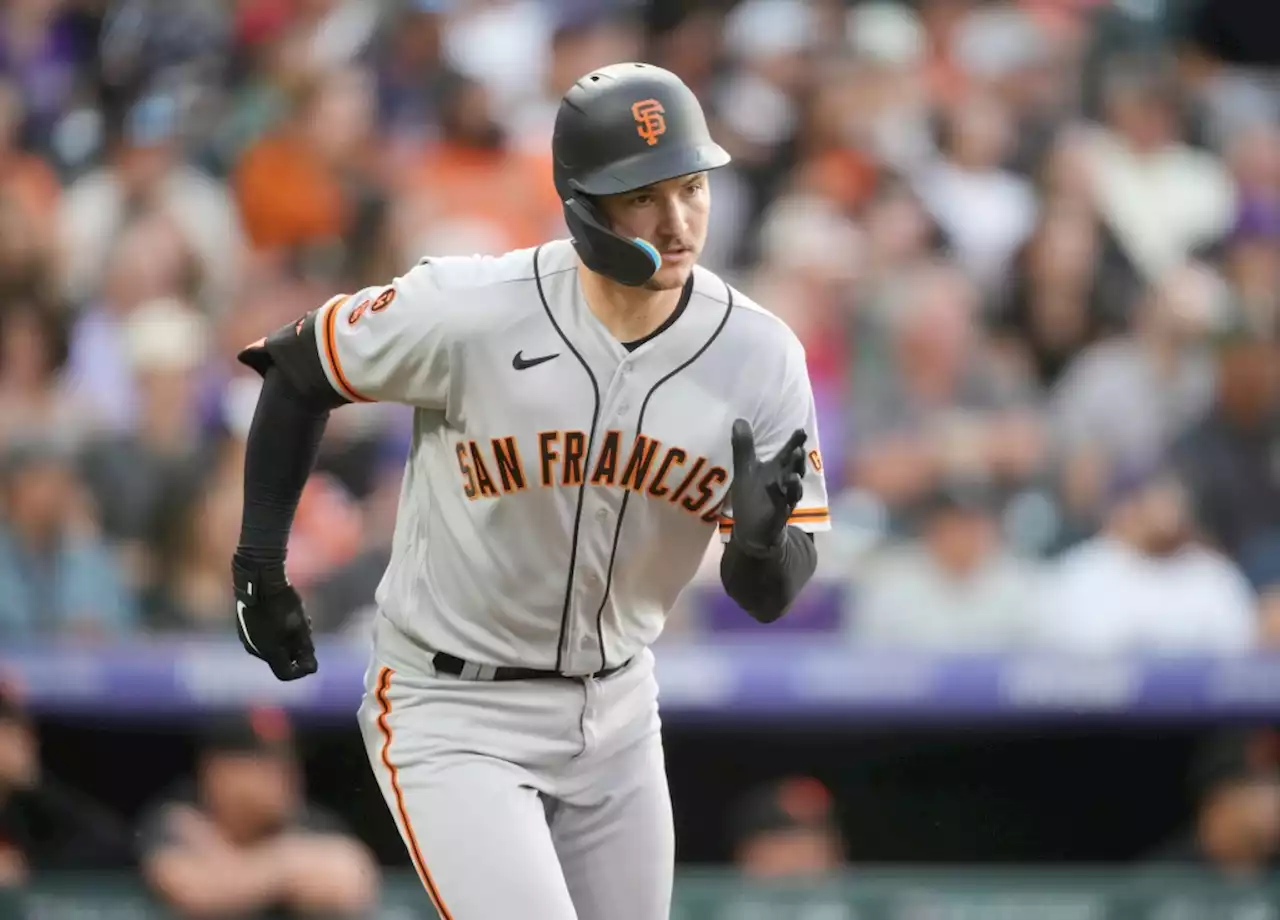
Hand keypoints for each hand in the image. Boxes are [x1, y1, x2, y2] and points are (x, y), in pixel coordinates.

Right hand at [232, 554, 316, 680]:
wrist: (258, 578)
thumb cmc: (282, 602)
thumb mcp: (300, 625)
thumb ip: (306, 648)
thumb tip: (312, 669)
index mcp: (267, 652)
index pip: (285, 674)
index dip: (301, 671)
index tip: (312, 658)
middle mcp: (254, 648)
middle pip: (279, 660)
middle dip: (297, 651)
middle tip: (308, 633)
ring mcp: (247, 637)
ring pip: (272, 647)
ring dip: (289, 640)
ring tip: (302, 621)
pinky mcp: (245, 626)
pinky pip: (264, 636)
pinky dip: (278, 633)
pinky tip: (288, 616)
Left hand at [728, 419, 805, 554]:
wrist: (753, 529)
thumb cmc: (753, 496)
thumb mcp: (745, 469)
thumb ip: (744, 446)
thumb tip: (739, 419)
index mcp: (777, 469)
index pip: (788, 453)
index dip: (795, 442)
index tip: (801, 430)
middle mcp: (785, 482)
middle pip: (795, 469)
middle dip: (798, 461)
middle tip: (799, 449)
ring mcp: (785, 498)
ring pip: (794, 489)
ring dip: (794, 482)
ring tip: (793, 475)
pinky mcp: (779, 514)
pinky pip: (784, 507)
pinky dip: (782, 501)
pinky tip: (778, 494)